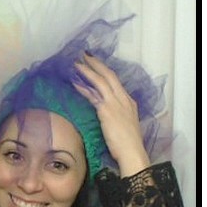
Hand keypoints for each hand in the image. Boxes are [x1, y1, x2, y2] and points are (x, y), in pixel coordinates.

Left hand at [72, 52, 149, 177]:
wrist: (132, 152)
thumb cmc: (128, 144)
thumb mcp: (124, 125)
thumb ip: (116, 116)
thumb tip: (105, 114)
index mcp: (129, 102)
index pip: (116, 82)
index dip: (105, 71)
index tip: (96, 64)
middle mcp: (123, 99)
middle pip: (109, 75)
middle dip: (96, 64)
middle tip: (85, 55)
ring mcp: (115, 103)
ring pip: (100, 81)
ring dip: (88, 70)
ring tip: (76, 63)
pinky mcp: (106, 110)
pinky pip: (92, 95)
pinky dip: (83, 87)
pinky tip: (74, 82)